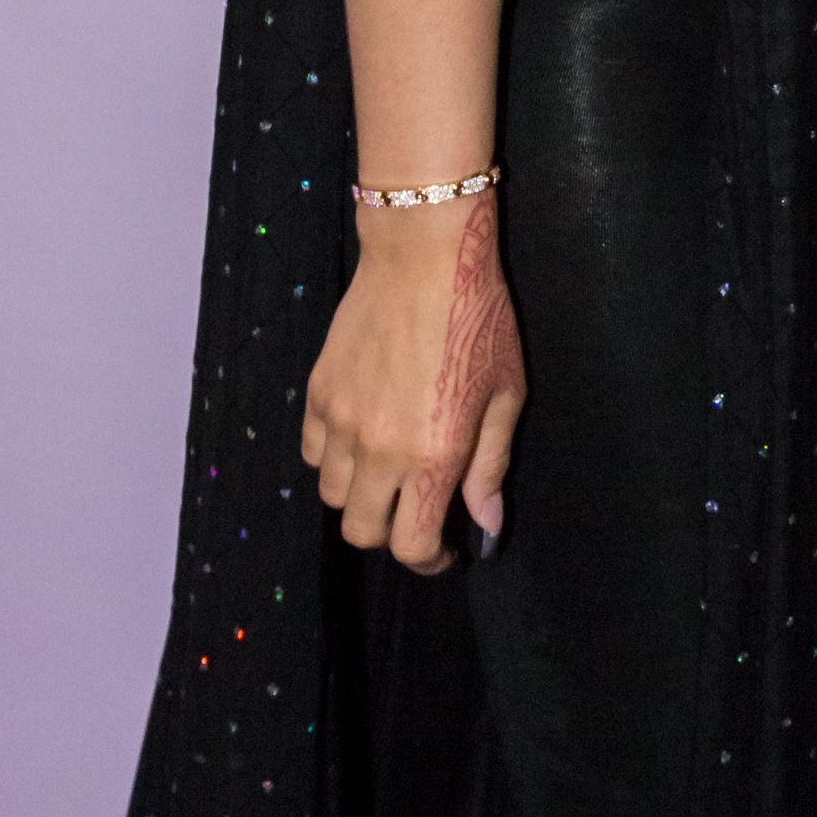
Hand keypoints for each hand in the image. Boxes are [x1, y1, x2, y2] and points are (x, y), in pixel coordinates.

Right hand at [301, 192, 523, 571]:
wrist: (424, 255)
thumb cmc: (478, 320)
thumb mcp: (504, 395)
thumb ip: (490, 466)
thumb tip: (485, 524)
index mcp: (431, 456)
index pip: (410, 546)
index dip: (429, 561)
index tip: (445, 551)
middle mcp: (378, 448)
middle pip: (362, 531)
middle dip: (391, 535)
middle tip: (417, 512)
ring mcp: (340, 421)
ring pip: (331, 495)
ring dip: (360, 497)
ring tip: (390, 473)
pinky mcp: (318, 392)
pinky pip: (311, 451)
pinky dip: (333, 458)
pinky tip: (362, 437)